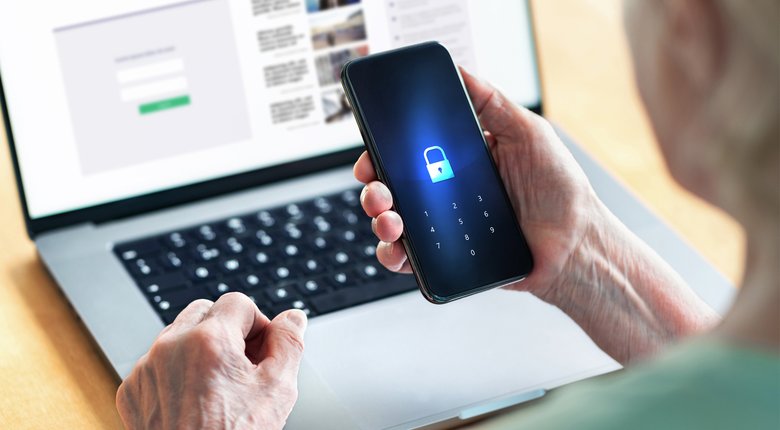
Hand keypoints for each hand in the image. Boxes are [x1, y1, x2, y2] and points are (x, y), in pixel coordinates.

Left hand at [116, 293, 306, 429]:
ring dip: (201, 349)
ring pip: (178, 336)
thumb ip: (289, 344)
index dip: (258, 324)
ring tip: (219, 387)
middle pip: (204, 311)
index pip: (238, 302)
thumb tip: (293, 319)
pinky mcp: (132, 391)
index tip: (261, 351)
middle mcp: (170, 347)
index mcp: (208, 340)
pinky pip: (157, 364)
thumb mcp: (277, 390)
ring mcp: (146, 369)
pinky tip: (194, 400)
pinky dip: (176, 374)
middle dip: (227, 330)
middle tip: (243, 365)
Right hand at [354, 67, 597, 300]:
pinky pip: (411, 258)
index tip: (373, 149)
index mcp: (461, 158)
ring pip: (394, 222)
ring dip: (380, 220)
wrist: (577, 245)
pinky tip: (399, 250)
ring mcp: (446, 225)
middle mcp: (448, 190)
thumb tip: (459, 70)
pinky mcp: (449, 257)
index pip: (409, 150)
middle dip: (374, 187)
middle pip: (393, 185)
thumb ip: (492, 103)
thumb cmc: (560, 190)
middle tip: (379, 190)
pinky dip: (394, 256)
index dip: (384, 149)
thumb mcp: (528, 133)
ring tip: (391, 222)